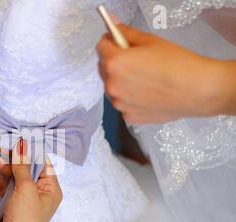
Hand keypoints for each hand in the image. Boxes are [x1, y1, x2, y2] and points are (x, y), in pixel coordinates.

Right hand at [0, 141, 62, 221]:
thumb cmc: (25, 219)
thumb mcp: (26, 188)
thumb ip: (23, 165)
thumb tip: (23, 144)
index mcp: (51, 190)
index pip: (44, 163)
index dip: (31, 151)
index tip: (18, 140)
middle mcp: (41, 194)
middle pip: (27, 169)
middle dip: (12, 159)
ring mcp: (26, 200)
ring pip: (15, 178)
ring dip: (3, 168)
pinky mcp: (12, 206)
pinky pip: (7, 189)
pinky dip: (0, 182)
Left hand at [96, 24, 235, 123]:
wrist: (197, 90)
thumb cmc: (178, 64)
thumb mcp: (151, 41)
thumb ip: (127, 34)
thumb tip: (114, 28)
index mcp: (114, 63)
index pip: (101, 46)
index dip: (111, 42)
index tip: (119, 43)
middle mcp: (112, 85)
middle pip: (104, 68)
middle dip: (115, 63)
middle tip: (137, 61)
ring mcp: (119, 103)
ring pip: (113, 88)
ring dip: (122, 82)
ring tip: (146, 79)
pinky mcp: (128, 116)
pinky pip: (124, 103)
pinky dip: (132, 98)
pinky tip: (149, 93)